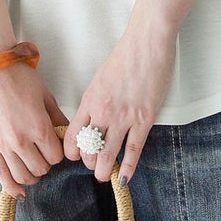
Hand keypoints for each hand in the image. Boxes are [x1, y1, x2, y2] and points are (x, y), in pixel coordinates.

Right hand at [0, 63, 68, 198]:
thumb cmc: (20, 79)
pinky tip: (19, 193)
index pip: (55, 156)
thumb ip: (57, 118)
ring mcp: (2, 145)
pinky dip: (11, 188)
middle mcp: (20, 141)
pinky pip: (0, 174)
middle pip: (41, 168)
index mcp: (38, 127)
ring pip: (22, 176)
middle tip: (44, 152)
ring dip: (32, 175)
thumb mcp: (45, 96)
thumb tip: (67, 134)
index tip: (55, 145)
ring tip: (34, 165)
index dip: (58, 152)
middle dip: (46, 163)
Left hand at [65, 21, 175, 184]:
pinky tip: (124, 177)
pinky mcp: (144, 119)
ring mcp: (124, 117)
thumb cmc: (125, 56)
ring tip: (104, 175)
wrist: (147, 42)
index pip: (72, 137)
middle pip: (88, 150)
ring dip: (103, 171)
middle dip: (89, 163)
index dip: (73, 152)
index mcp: (90, 100)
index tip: (78, 155)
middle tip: (94, 164)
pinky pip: (133, 151)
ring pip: (107, 156)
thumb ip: (95, 101)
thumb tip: (93, 120)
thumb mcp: (100, 78)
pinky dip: (127, 168)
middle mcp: (103, 111)